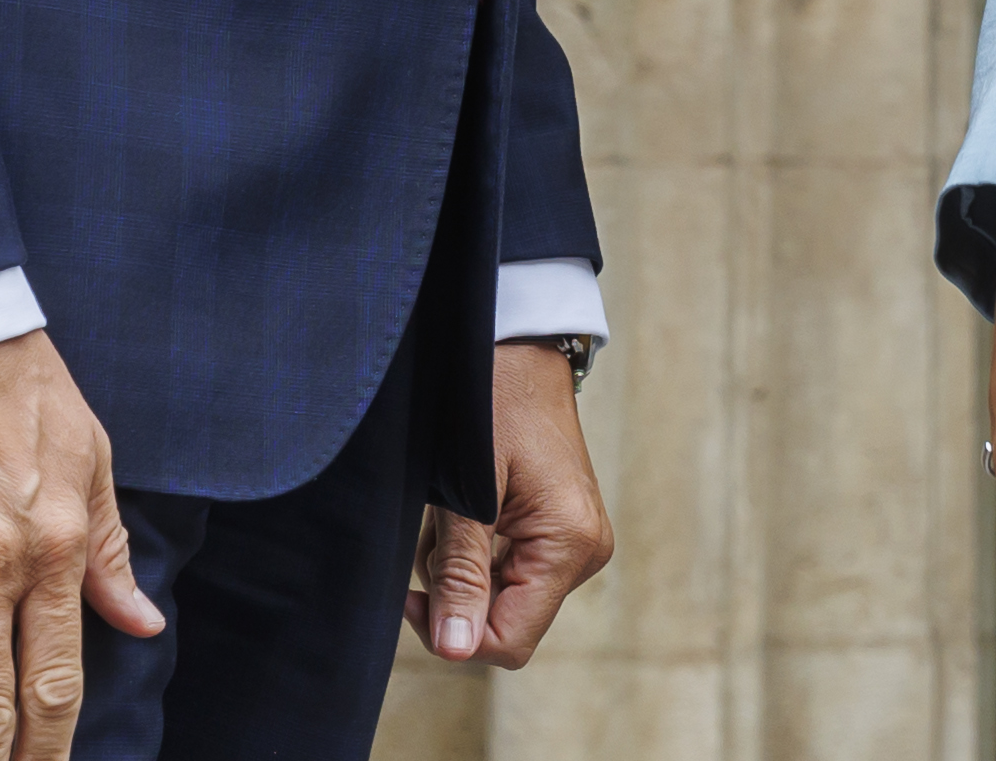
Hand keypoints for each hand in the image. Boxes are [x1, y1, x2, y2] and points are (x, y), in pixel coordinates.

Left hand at [409, 343, 614, 666]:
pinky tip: (464, 507)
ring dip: (460, 566)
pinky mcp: (562, 528)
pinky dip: (475, 549)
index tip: (410, 593)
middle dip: (455, 589)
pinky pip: (508, 567)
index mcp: (570, 545)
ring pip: (500, 595)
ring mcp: (576, 540)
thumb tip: (456, 649)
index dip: (453, 631)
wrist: (519, 345)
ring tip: (449, 508)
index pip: (510, 640)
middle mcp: (584, 551)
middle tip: (433, 533)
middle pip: (505, 620)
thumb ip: (461, 574)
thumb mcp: (466, 493)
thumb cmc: (494, 403)